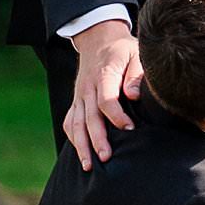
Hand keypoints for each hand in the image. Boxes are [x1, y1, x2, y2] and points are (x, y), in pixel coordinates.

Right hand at [65, 21, 142, 169]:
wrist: (99, 38)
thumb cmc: (122, 49)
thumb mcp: (135, 53)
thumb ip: (135, 74)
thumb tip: (133, 95)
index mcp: (104, 74)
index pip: (106, 99)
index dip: (117, 116)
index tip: (130, 128)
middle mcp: (87, 88)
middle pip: (89, 117)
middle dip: (97, 139)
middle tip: (106, 157)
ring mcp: (79, 95)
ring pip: (76, 123)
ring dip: (81, 145)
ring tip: (89, 165)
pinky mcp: (76, 101)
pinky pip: (69, 121)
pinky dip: (73, 138)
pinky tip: (80, 153)